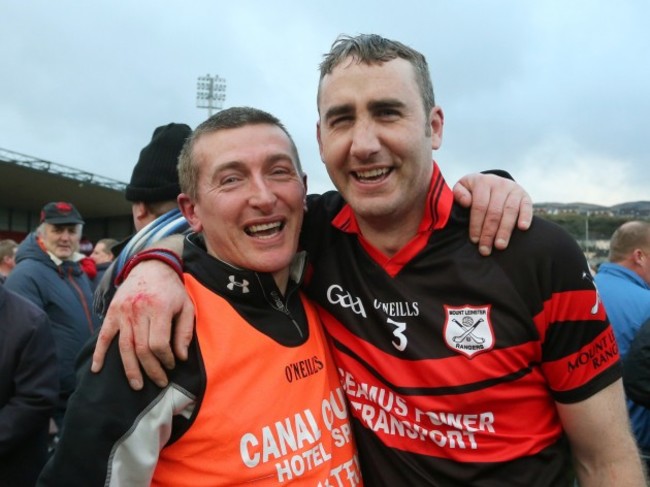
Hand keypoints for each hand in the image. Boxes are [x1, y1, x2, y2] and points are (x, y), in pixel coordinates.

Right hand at [91, 260, 193, 389]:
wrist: (151, 267)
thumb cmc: (171, 290)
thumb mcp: (186, 306)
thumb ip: (184, 332)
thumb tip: (181, 357)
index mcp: (158, 309)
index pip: (158, 343)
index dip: (165, 359)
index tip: (172, 365)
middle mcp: (138, 311)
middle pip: (141, 348)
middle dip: (151, 369)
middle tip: (159, 382)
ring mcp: (122, 312)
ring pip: (123, 347)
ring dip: (129, 369)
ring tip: (136, 385)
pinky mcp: (112, 312)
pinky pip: (103, 336)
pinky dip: (99, 353)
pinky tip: (97, 369)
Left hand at [453, 173, 532, 255]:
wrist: (492, 182)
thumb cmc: (473, 190)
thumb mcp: (462, 187)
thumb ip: (459, 193)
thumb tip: (466, 202)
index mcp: (482, 182)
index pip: (479, 206)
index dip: (476, 225)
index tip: (474, 240)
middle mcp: (499, 184)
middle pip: (494, 212)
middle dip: (489, 233)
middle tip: (485, 250)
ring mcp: (514, 189)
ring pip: (510, 211)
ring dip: (505, 230)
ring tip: (500, 246)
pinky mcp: (524, 195)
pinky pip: (526, 206)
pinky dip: (526, 217)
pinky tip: (522, 228)